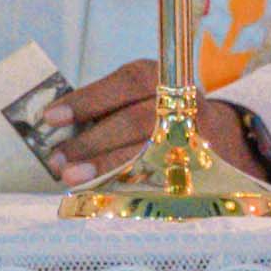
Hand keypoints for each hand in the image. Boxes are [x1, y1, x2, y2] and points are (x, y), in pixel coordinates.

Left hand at [54, 58, 265, 183]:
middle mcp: (184, 104)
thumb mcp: (138, 96)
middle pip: (136, 122)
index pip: (126, 84)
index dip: (88, 100)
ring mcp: (197, 137)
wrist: (220, 135)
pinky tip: (104, 193)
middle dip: (93, 142)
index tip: (51, 118)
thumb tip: (57, 129)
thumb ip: (105, 108)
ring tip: (72, 176)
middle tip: (58, 159)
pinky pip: (164, 180)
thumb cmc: (157, 112)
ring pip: (150, 153)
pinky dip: (131, 187)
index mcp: (163, 77)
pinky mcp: (202, 169)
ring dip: (107, 167)